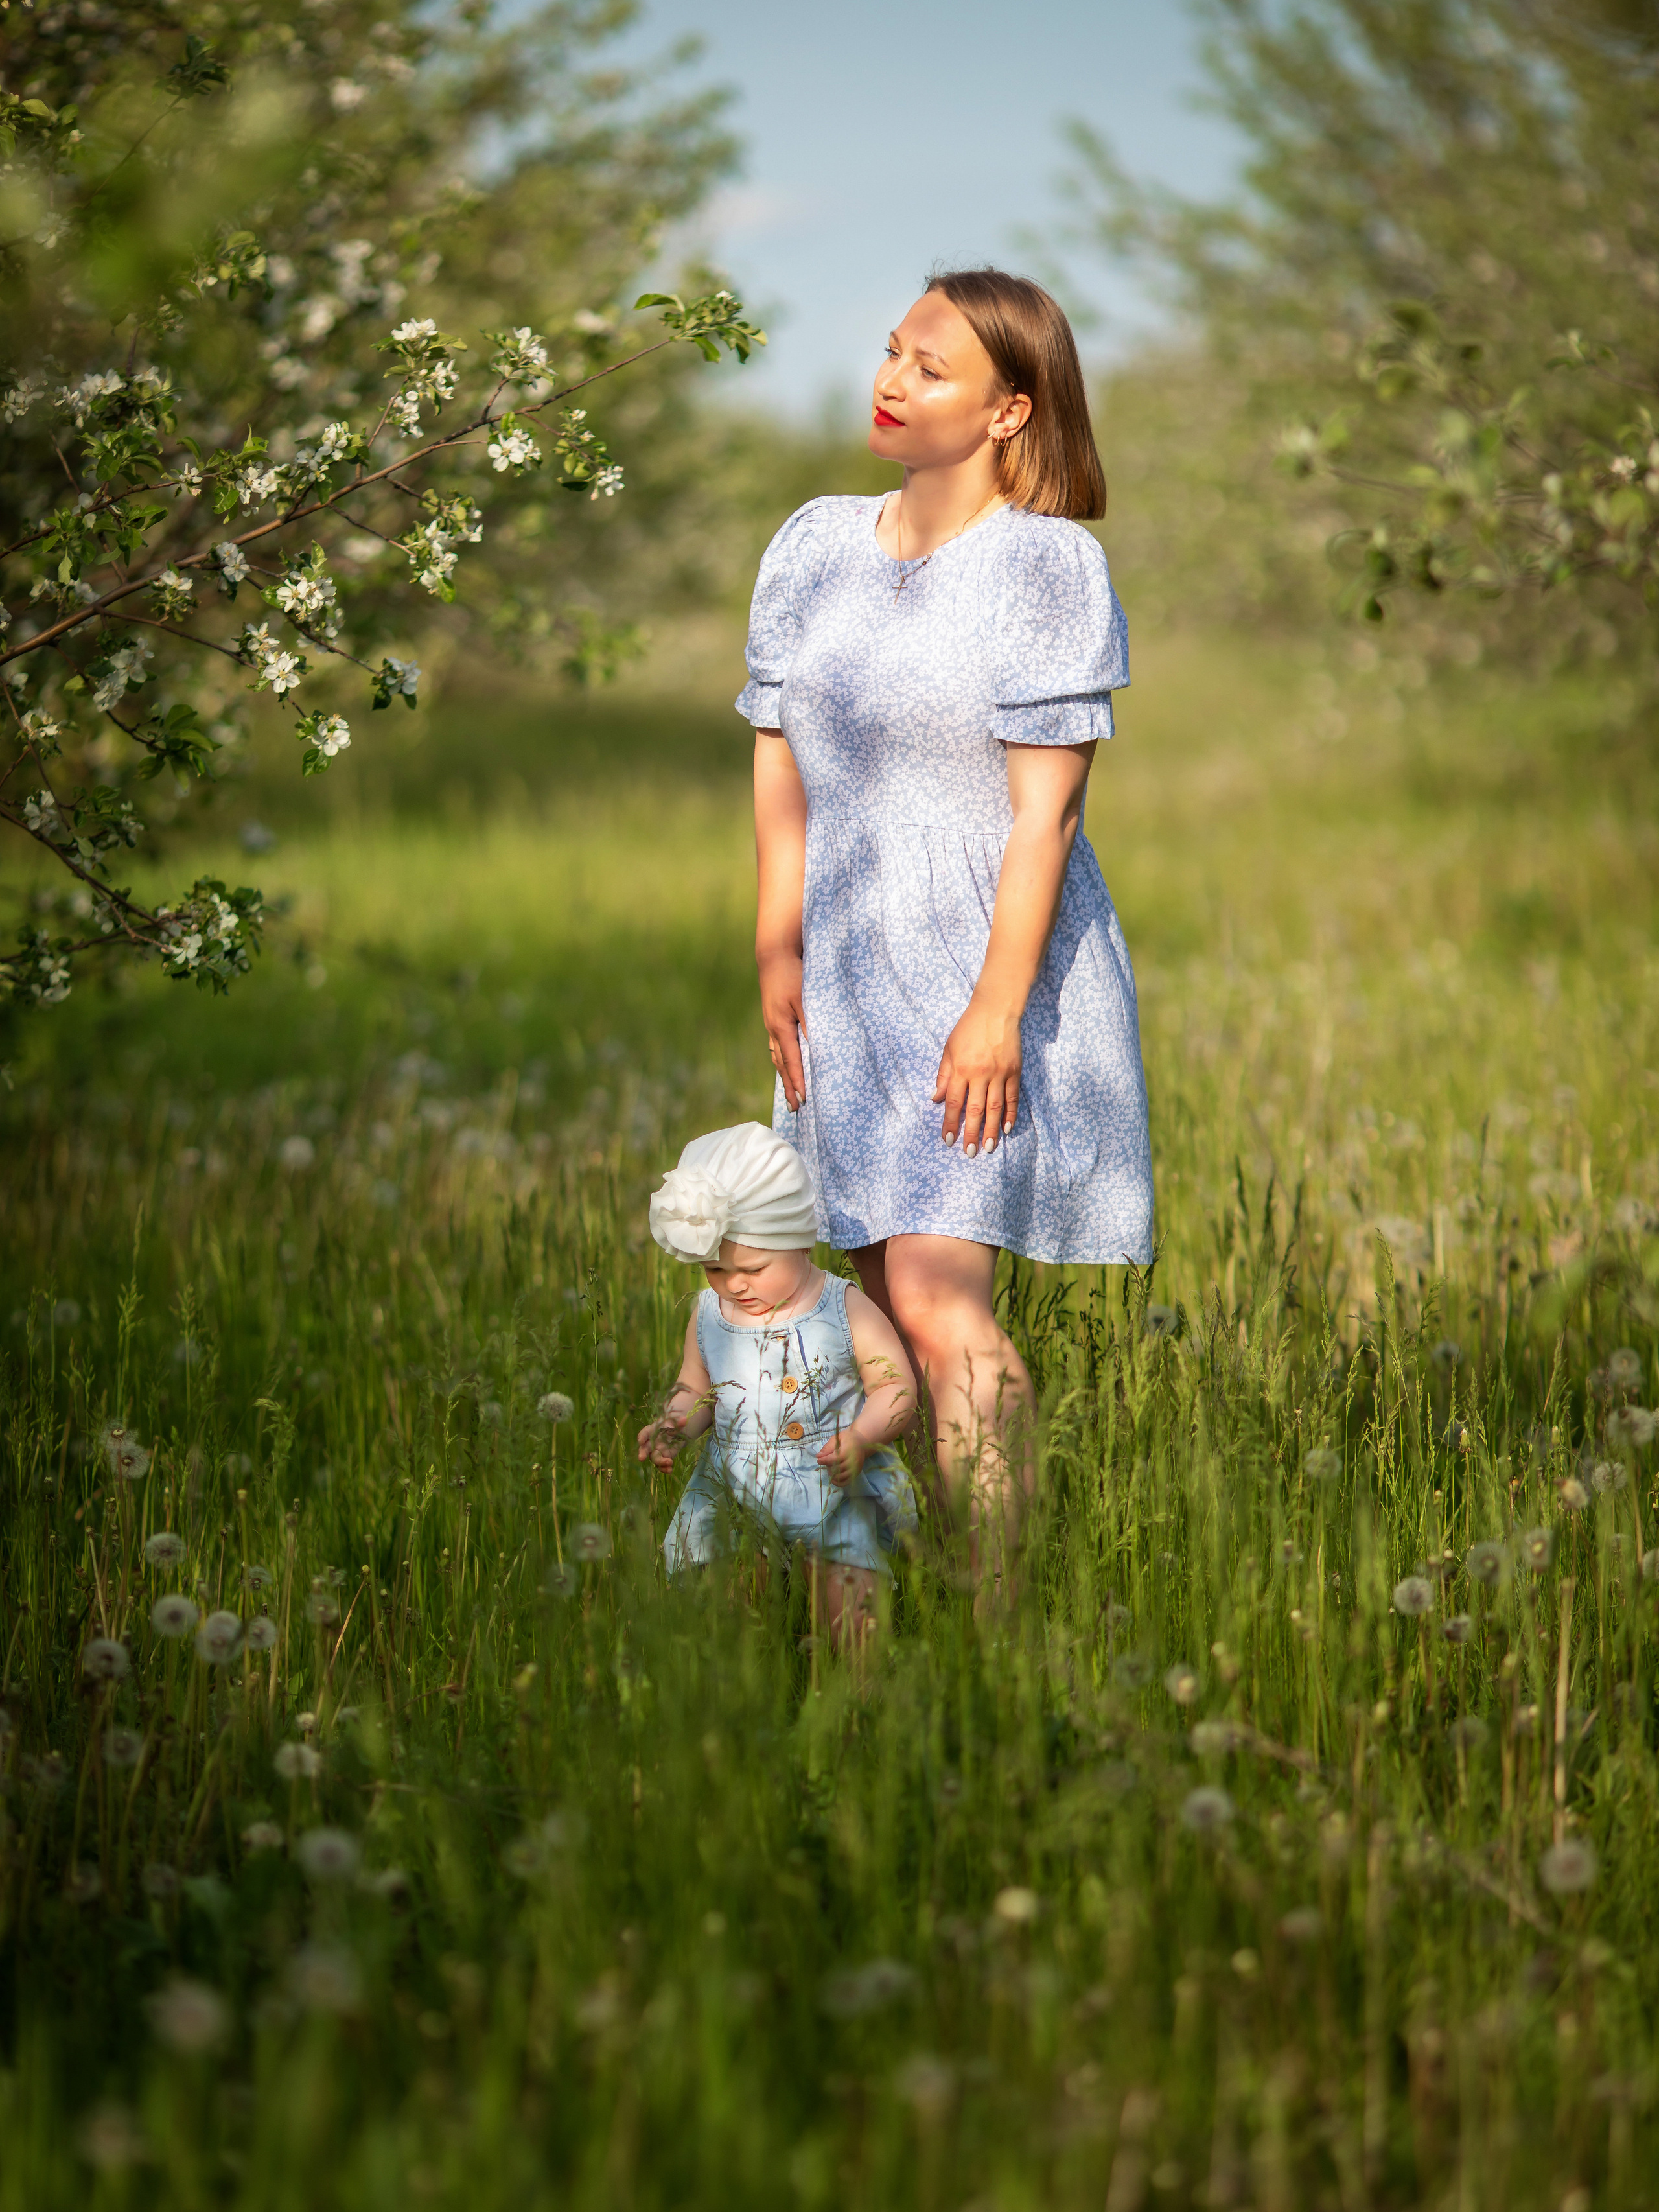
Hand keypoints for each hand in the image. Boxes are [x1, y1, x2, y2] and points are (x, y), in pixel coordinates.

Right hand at [637, 1413, 683, 1469]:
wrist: (677, 1432)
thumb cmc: (672, 1425)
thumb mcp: (675, 1421)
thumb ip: (679, 1422)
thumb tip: (684, 1420)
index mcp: (651, 1431)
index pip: (645, 1433)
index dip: (642, 1437)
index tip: (641, 1441)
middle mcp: (651, 1442)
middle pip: (644, 1449)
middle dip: (642, 1453)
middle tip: (641, 1458)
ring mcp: (656, 1451)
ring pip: (654, 1458)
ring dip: (659, 1462)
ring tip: (669, 1463)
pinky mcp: (663, 1457)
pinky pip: (661, 1465)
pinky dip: (664, 1468)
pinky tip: (670, 1470)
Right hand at [759, 947, 807, 1111]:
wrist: (774, 954)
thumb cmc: (793, 974)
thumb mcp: (806, 998)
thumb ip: (812, 1024)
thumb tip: (818, 1048)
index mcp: (781, 1027)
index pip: (791, 1062)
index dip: (797, 1083)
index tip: (803, 1102)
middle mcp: (774, 1029)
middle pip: (782, 1065)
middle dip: (789, 1087)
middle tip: (795, 1108)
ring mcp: (772, 1023)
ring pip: (778, 1056)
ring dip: (785, 1075)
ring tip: (790, 1092)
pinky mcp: (774, 1016)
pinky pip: (778, 1045)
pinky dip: (783, 1059)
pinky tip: (787, 1063)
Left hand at [816, 1427, 867, 1487]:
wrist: (862, 1444)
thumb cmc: (848, 1439)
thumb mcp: (837, 1439)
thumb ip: (828, 1447)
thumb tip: (819, 1456)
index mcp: (849, 1450)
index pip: (835, 1459)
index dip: (825, 1460)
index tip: (819, 1460)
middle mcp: (854, 1461)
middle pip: (837, 1468)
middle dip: (829, 1467)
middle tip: (826, 1462)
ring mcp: (856, 1469)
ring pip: (841, 1477)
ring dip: (832, 1474)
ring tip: (830, 1468)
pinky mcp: (856, 1474)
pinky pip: (846, 1482)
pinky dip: (838, 1483)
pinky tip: (833, 1478)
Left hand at [933, 994, 1021, 1155]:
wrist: (995, 1010)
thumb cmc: (968, 1029)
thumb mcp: (949, 1049)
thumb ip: (943, 1075)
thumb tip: (936, 1099)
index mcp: (961, 1069)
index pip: (954, 1102)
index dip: (951, 1123)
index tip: (948, 1140)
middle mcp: (980, 1074)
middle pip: (975, 1109)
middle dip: (971, 1133)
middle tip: (969, 1153)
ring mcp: (999, 1073)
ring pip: (995, 1107)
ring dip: (992, 1129)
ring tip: (989, 1147)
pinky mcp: (1014, 1071)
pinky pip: (1012, 1097)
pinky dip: (1011, 1113)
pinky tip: (1007, 1128)